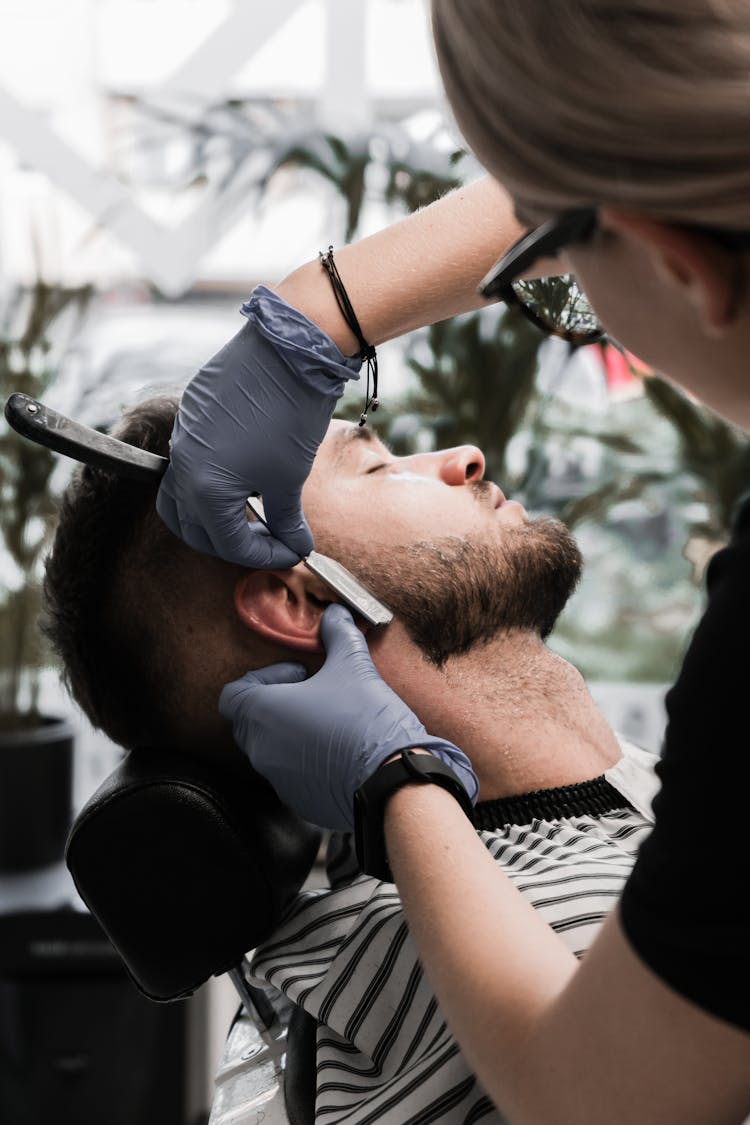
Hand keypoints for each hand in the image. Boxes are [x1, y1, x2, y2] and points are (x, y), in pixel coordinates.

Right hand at [157, 287, 359, 567]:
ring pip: (182, 498)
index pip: (229, 544)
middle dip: (232, 542)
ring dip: (210, 516)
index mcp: (204, 490)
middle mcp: (182, 467)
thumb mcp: (290, 477)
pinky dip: (208, 481)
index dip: (266, 554)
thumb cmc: (289, 414)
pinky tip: (241, 477)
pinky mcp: (190, 417)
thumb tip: (296, 545)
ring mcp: (181, 439)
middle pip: (195, 528)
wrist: (287, 350)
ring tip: (248, 516)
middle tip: (268, 541)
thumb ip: (287, 520)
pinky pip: (188, 462)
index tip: (294, 550)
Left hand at [218, 604, 478, 830]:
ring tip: (328, 719)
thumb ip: (338, 635)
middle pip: (250, 721)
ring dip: (291, 731)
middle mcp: (262, 749)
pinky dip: (306, 760)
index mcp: (263, 713)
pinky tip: (339, 749)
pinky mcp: (299, 800)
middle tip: (311, 692)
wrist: (392, 780)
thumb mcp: (353, 666)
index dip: (261, 678)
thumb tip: (335, 615)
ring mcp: (279, 779)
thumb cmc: (365, 722)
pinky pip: (292, 774)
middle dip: (276, 703)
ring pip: (271, 749)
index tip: (295, 674)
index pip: (232, 695)